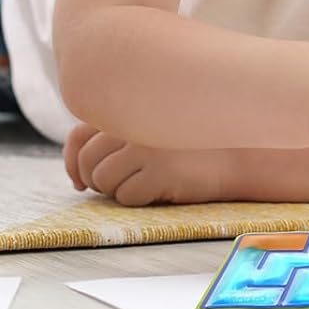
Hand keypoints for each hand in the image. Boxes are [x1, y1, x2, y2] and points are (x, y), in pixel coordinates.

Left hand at [63, 122, 221, 204]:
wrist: (236, 153)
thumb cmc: (187, 145)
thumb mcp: (149, 130)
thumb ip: (114, 137)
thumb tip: (77, 176)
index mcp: (126, 108)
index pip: (77, 136)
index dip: (72, 163)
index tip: (79, 181)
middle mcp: (133, 123)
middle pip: (88, 162)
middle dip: (96, 181)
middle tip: (117, 187)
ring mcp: (146, 146)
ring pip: (103, 180)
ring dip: (117, 191)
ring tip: (141, 185)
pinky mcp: (161, 171)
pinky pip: (126, 196)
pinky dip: (137, 200)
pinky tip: (156, 191)